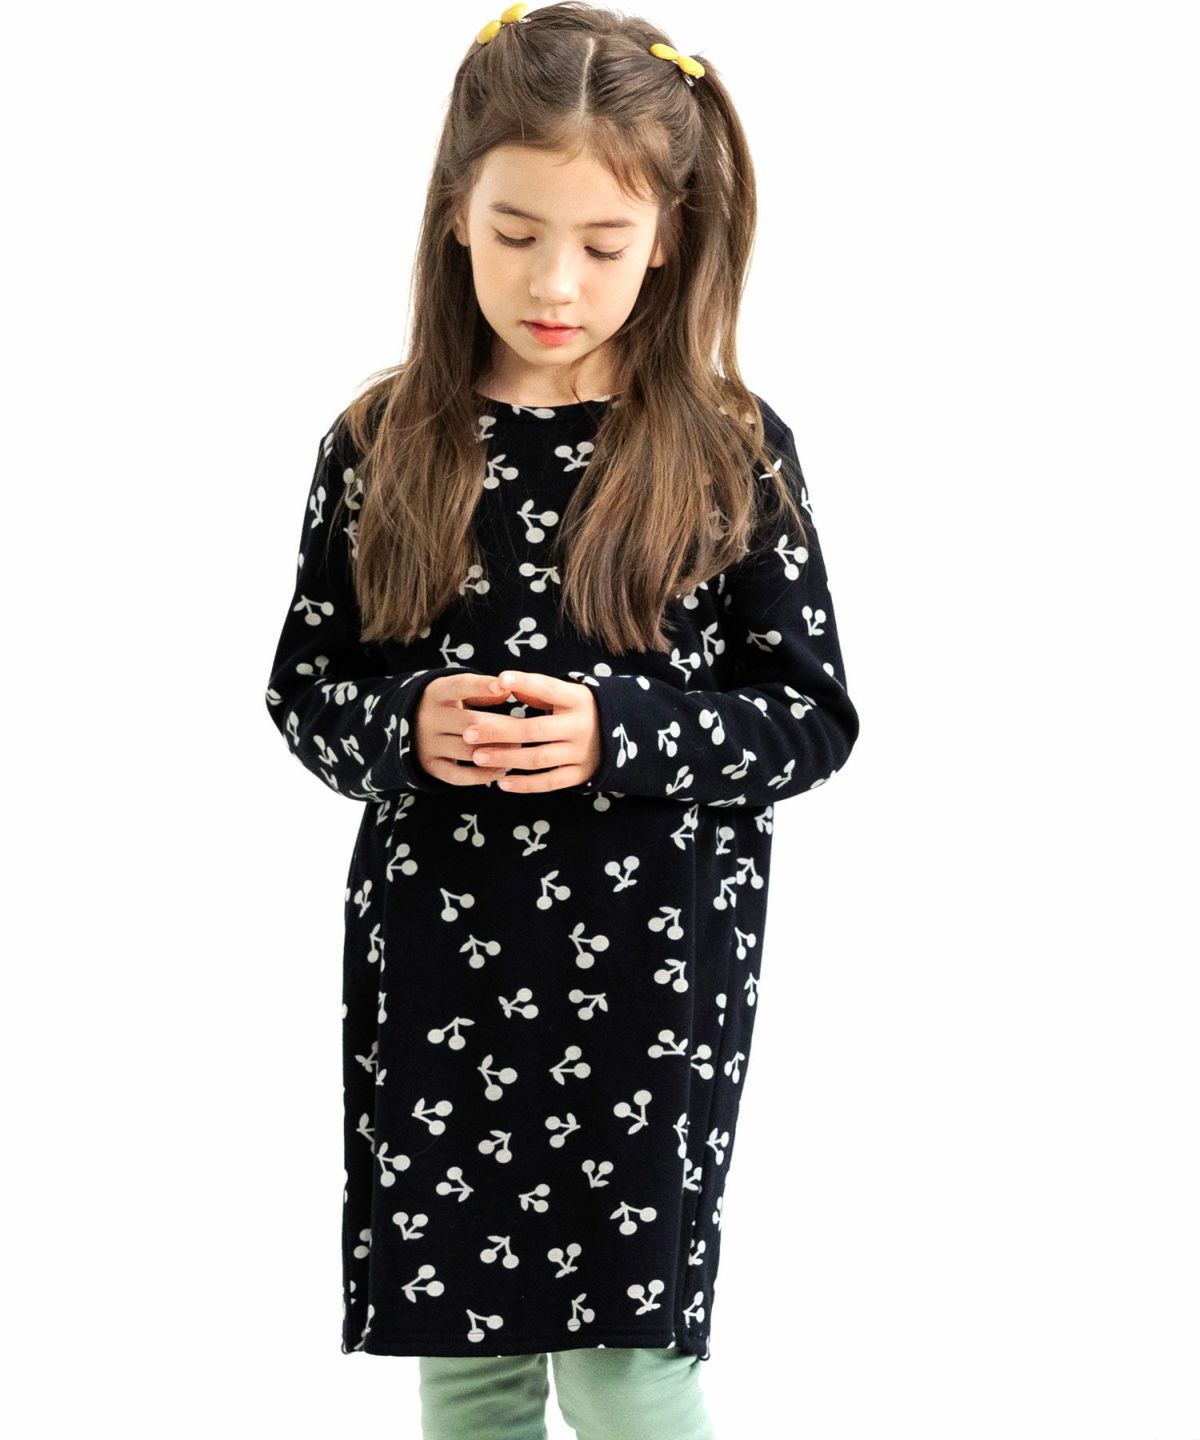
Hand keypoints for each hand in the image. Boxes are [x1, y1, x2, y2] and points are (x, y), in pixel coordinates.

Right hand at [413, 672, 518, 785]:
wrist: (410, 726)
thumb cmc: (448, 705)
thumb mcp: (457, 692)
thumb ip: (480, 690)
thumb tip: (506, 690)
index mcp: (436, 693)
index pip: (459, 686)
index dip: (481, 687)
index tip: (504, 687)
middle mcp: (429, 718)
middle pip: (470, 723)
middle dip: (500, 728)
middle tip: (526, 730)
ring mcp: (428, 744)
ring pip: (467, 751)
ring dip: (496, 752)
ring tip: (519, 750)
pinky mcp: (429, 766)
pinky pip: (458, 776)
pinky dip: (481, 776)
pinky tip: (501, 770)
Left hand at [462, 669, 600, 792]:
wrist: (626, 736)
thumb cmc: (582, 710)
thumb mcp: (569, 694)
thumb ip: (540, 691)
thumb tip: (505, 684)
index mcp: (577, 700)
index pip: (548, 688)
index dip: (525, 683)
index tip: (500, 679)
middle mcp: (580, 726)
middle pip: (533, 730)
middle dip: (498, 731)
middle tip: (468, 733)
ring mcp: (581, 753)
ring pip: (537, 758)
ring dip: (505, 758)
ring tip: (477, 756)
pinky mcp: (581, 774)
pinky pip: (549, 782)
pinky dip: (525, 785)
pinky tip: (502, 782)